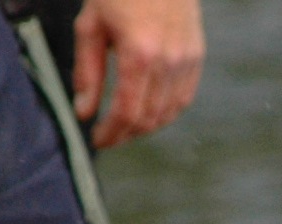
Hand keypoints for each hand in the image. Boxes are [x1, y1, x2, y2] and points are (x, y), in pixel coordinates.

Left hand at [70, 0, 201, 147]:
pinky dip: (166, 111)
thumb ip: (88, 72)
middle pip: (149, 118)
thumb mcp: (91, 26)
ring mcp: (187, 59)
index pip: (127, 112)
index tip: (98, 140)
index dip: (111, 133)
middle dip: (126, 134)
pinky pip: (184, 97)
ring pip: (168, 113)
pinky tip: (149, 110)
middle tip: (108, 136)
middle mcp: (168, 61)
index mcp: (139, 53)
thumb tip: (84, 112)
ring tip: (126, 125)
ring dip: (146, 126)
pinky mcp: (197, 55)